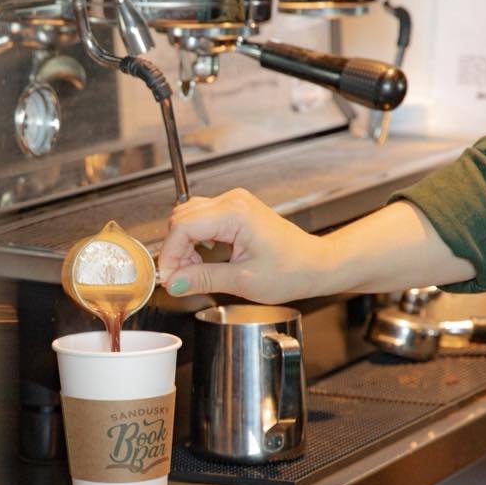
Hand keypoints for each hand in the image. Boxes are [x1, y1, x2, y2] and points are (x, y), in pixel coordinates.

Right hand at [157, 189, 328, 303]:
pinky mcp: (235, 210)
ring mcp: (233, 203)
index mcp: (234, 213)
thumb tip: (174, 283)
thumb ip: (203, 279)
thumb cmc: (292, 270)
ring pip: (188, 218)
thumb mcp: (242, 281)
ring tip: (196, 271)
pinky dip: (196, 241)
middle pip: (181, 219)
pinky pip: (202, 220)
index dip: (170, 255)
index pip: (182, 227)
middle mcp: (232, 201)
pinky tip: (204, 260)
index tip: (169, 278)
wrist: (315, 264)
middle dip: (175, 251)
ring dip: (184, 246)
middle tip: (182, 279)